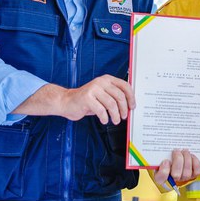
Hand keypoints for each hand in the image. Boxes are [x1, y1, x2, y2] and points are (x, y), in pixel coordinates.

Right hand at [13, 74, 134, 123]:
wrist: (66, 102)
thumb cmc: (87, 100)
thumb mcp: (102, 95)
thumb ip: (114, 97)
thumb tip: (129, 106)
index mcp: (107, 79)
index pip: (125, 85)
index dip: (131, 97)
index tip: (132, 106)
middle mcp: (101, 82)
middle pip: (119, 96)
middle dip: (124, 109)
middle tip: (123, 116)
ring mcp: (93, 89)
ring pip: (111, 104)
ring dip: (115, 115)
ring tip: (115, 121)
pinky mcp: (87, 98)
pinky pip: (101, 110)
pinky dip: (105, 118)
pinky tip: (104, 120)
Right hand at [154, 149, 199, 186]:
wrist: (175, 162)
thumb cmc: (166, 161)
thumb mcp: (159, 160)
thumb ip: (159, 159)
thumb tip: (165, 160)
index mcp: (160, 177)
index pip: (161, 179)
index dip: (164, 171)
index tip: (166, 161)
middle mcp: (173, 180)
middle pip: (176, 175)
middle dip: (178, 160)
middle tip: (176, 150)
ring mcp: (184, 178)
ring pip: (187, 173)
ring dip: (186, 159)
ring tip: (184, 151)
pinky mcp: (193, 175)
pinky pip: (197, 171)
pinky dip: (195, 162)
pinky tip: (191, 155)